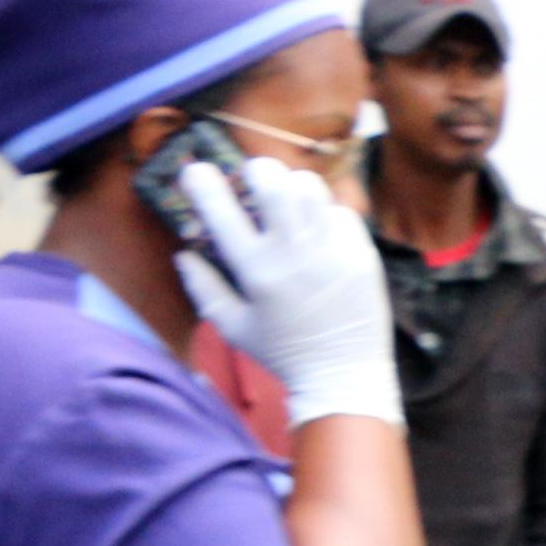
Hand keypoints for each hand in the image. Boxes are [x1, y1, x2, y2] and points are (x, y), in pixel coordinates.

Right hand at [175, 156, 400, 427]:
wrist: (343, 375)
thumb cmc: (282, 352)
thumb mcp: (232, 326)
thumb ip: (203, 287)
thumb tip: (183, 252)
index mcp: (255, 270)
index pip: (220, 208)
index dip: (202, 180)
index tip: (197, 170)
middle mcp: (293, 253)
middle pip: (272, 180)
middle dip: (257, 170)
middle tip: (255, 180)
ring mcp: (332, 251)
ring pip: (311, 187)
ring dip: (294, 186)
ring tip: (290, 202)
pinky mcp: (362, 255)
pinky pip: (343, 213)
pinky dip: (328, 215)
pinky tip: (322, 232)